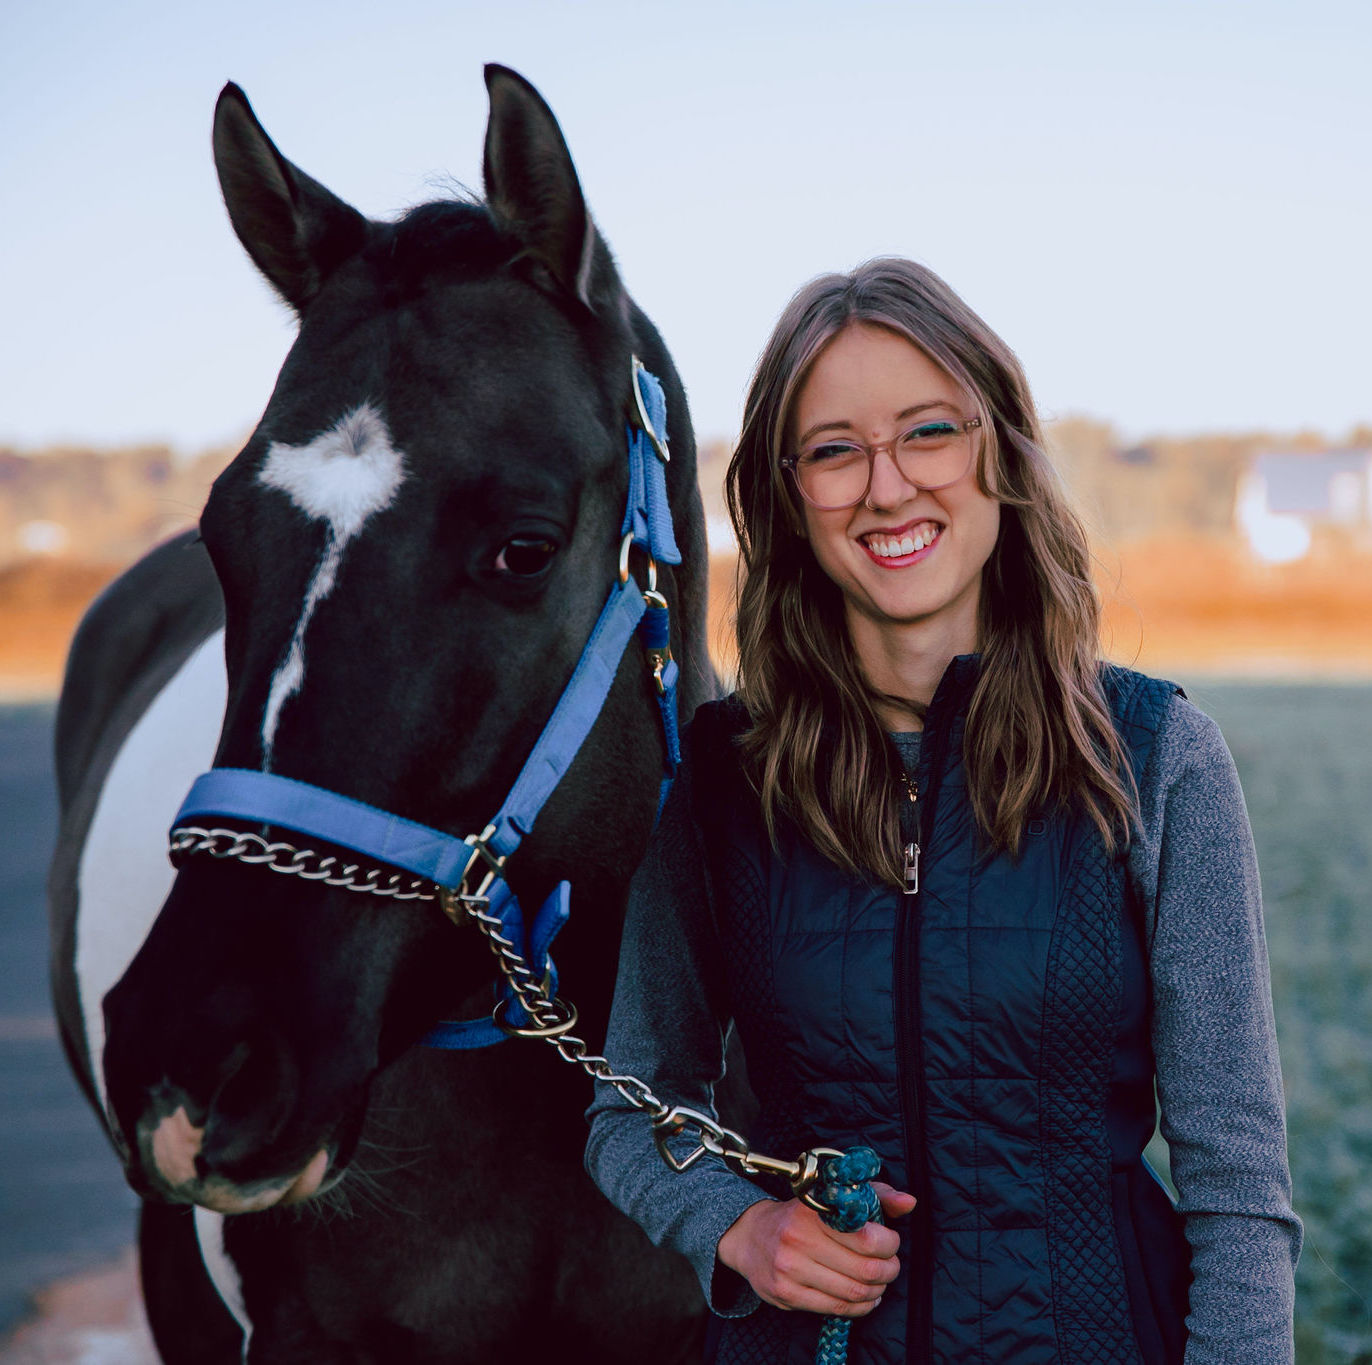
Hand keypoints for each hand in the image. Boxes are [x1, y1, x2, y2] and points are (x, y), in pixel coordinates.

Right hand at [716, 1183, 915, 1316]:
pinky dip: (860, 1306)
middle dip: (888, 1271)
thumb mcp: (835, 1194)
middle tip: (890, 1265)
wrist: (751, 1236)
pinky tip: (864, 1297)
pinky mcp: (786, 1293)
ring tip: (879, 1282)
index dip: (889, 1244)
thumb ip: (875, 1194)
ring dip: (876, 1291)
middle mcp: (798, 1239)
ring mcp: (790, 1269)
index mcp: (813, 1210)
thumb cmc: (801, 1214)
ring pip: (853, 1293)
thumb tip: (908, 1202)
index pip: (868, 1238)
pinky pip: (836, 1309)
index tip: (890, 1241)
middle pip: (864, 1270)